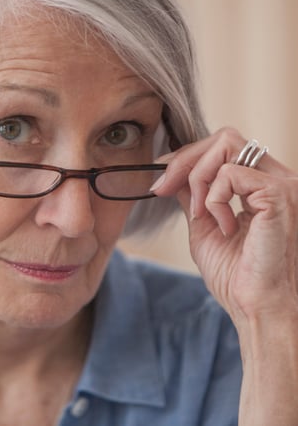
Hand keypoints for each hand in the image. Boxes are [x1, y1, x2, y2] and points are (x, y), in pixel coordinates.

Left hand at [152, 128, 297, 323]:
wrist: (258, 308)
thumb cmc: (238, 277)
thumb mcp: (205, 227)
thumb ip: (193, 197)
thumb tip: (172, 175)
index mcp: (264, 186)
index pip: (225, 146)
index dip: (187, 157)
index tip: (160, 179)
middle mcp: (279, 179)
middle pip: (225, 137)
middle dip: (184, 160)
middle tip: (163, 189)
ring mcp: (284, 185)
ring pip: (226, 145)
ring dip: (197, 179)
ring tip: (201, 216)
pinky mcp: (280, 195)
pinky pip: (230, 173)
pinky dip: (213, 198)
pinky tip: (223, 227)